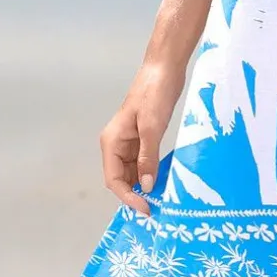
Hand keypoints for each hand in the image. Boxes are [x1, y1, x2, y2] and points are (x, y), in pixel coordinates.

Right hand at [99, 59, 183, 216]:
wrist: (165, 68)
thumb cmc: (155, 93)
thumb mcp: (152, 127)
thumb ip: (148, 157)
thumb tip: (145, 186)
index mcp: (112, 142)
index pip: (114, 180)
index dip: (128, 197)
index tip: (146, 209)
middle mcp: (116, 144)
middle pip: (122, 178)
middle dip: (136, 194)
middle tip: (157, 208)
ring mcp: (130, 141)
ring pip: (133, 171)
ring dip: (144, 185)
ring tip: (162, 198)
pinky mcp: (143, 136)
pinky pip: (143, 161)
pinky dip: (151, 172)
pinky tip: (164, 180)